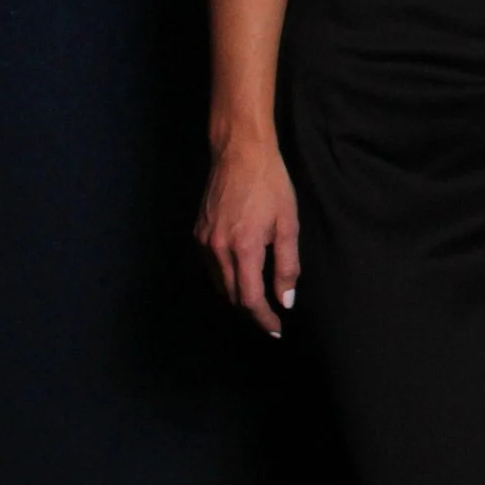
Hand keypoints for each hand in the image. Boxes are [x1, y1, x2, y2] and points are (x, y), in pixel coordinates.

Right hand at [195, 136, 299, 335]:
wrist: (240, 154)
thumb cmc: (270, 185)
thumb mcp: (287, 224)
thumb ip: (287, 265)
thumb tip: (286, 300)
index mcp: (243, 248)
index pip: (250, 299)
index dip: (263, 319)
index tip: (276, 330)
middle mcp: (217, 249)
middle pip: (233, 295)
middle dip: (252, 309)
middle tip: (271, 315)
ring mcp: (203, 241)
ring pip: (219, 284)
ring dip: (238, 294)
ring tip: (258, 296)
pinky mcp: (197, 233)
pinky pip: (210, 267)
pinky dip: (226, 276)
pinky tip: (241, 272)